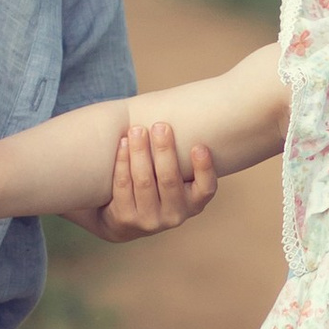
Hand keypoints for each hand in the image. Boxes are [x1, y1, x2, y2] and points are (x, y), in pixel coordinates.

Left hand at [89, 121, 218, 243]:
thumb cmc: (158, 187)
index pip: (206, 189)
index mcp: (194, 203)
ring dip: (140, 152)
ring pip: (144, 181)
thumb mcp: (178, 180)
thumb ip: (183, 157)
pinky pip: (123, 185)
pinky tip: (123, 144)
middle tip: (161, 126)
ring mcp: (149, 220)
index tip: (199, 146)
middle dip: (164, 151)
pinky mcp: (125, 218)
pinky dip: (122, 162)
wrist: (125, 220)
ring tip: (137, 130)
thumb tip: (188, 108)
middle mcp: (175, 215)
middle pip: (169, 180)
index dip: (204, 169)